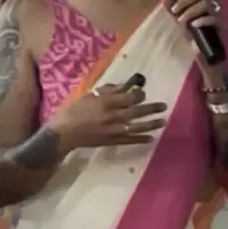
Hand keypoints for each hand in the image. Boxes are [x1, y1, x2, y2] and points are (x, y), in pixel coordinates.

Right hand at [50, 83, 167, 152]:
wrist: (64, 133)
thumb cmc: (74, 111)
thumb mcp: (89, 95)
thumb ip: (107, 91)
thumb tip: (124, 87)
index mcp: (106, 101)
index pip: (129, 97)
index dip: (139, 95)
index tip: (143, 94)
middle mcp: (113, 115)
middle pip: (137, 110)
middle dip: (152, 108)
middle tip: (163, 106)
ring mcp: (114, 130)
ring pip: (137, 126)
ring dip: (151, 124)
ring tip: (163, 121)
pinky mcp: (112, 141)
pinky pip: (130, 140)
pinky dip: (141, 139)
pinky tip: (151, 138)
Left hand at [163, 0, 218, 55]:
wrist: (202, 50)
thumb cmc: (192, 31)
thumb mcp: (178, 18)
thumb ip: (171, 6)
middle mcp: (211, 0)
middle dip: (184, 0)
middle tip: (174, 11)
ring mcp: (217, 12)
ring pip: (206, 4)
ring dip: (190, 11)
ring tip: (181, 21)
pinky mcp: (221, 24)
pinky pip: (214, 18)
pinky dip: (202, 20)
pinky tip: (194, 25)